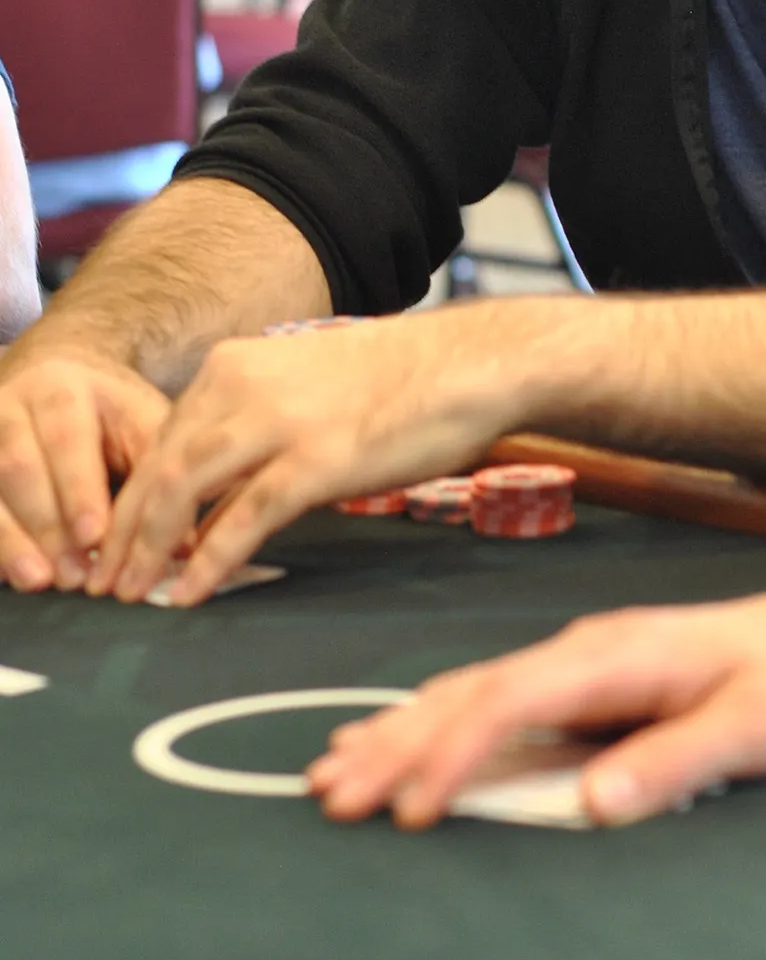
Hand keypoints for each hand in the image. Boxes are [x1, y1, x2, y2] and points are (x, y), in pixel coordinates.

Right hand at [0, 351, 170, 591]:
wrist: (56, 383)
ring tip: (38, 580)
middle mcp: (10, 408)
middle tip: (74, 574)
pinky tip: (9, 575)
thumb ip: (157, 477)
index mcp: (61, 389)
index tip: (94, 536)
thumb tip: (182, 546)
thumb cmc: (108, 412)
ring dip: (12, 541)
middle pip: (19, 468)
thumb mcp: (140, 422)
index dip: (78, 490)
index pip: (65, 439)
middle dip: (47, 525)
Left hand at [89, 310, 512, 605]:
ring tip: (129, 595)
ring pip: (184, 491)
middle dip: (124, 532)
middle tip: (103, 582)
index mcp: (235, 366)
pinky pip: (244, 518)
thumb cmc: (402, 381)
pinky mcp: (315, 460)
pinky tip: (189, 592)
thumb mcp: (307, 389)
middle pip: (159, 468)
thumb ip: (258, 429)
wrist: (469, 363)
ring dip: (150, 551)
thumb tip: (225, 495)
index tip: (115, 541)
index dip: (132, 498)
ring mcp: (276, 423)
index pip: (161, 439)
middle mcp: (242, 387)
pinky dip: (209, 560)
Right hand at [308, 557, 765, 827]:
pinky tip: (400, 745)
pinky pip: (495, 704)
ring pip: (471, 695)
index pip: (511, 699)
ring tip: (333, 776)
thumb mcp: (759, 730)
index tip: (413, 811)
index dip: (454, 755)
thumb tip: (591, 804)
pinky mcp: (588, 685)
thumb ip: (676, 763)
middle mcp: (587, 651)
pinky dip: (438, 727)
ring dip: (402, 733)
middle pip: (470, 695)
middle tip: (330, 799)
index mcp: (620, 654)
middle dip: (396, 745)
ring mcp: (583, 664)